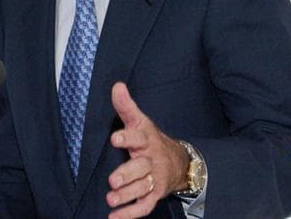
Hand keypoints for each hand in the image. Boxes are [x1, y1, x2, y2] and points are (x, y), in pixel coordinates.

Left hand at [106, 82, 188, 218]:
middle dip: (128, 174)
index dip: (127, 137)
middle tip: (113, 180)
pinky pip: (144, 206)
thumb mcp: (139, 121)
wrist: (179, 162)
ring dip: (127, 195)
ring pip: (142, 188)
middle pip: (141, 168)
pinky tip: (115, 218)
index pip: (137, 136)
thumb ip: (126, 106)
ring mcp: (154, 179)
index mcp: (146, 140)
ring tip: (111, 199)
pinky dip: (130, 214)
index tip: (115, 138)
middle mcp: (152, 160)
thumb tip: (116, 85)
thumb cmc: (150, 140)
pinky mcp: (154, 194)